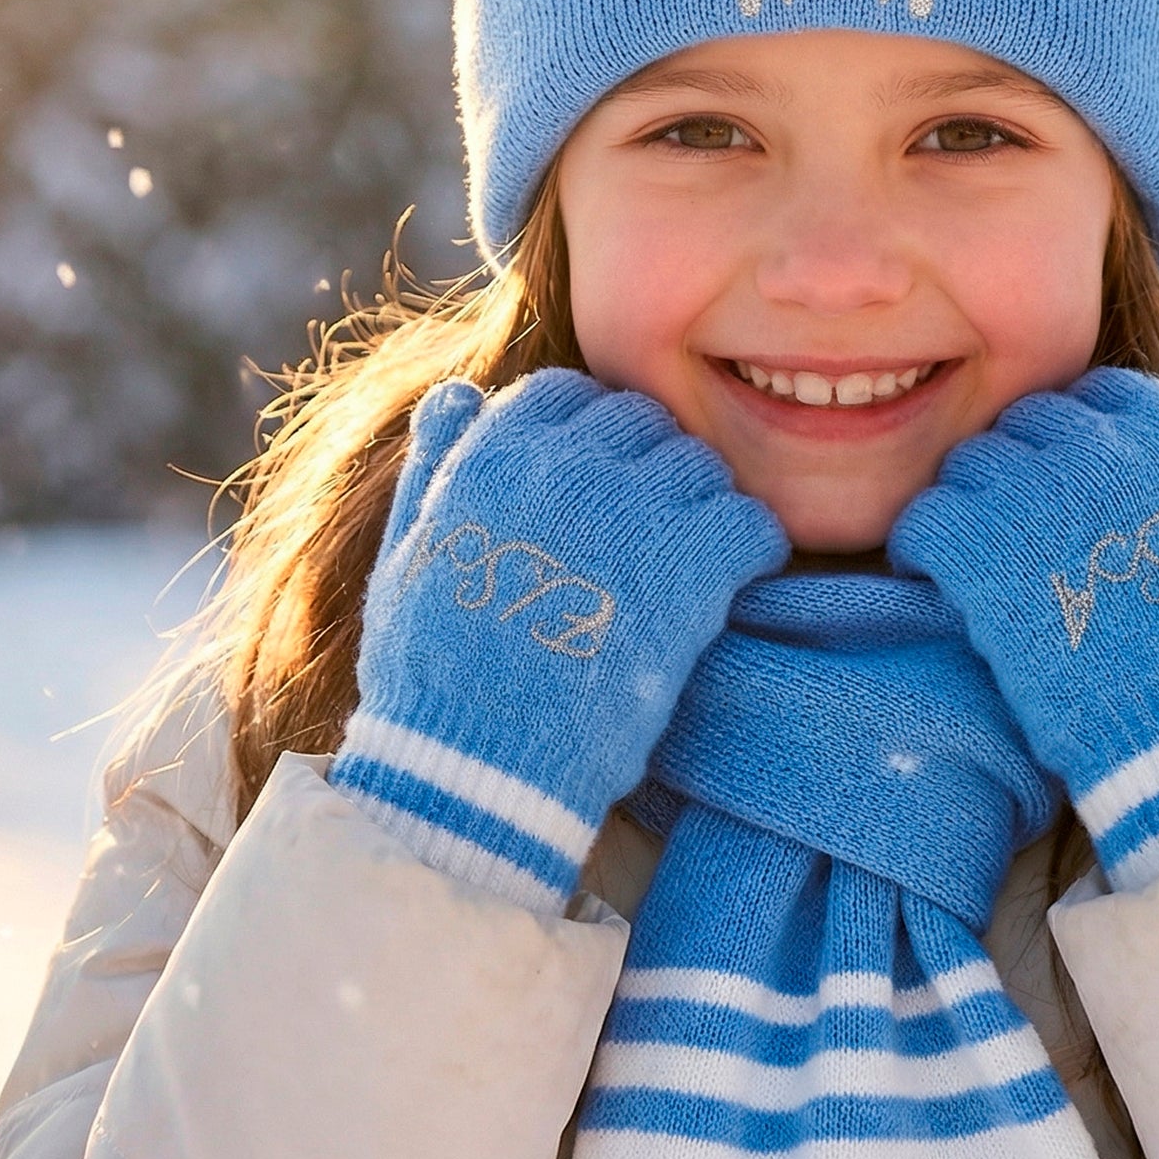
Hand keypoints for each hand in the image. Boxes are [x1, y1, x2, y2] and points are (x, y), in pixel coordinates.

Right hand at [334, 368, 788, 908]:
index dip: (588, 437)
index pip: (569, 397)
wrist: (477, 765)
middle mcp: (566, 464)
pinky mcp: (688, 568)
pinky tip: (732, 582)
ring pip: (702, 466)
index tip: (598, 482)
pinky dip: (751, 548)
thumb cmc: (431, 672)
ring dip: (701, 505)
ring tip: (690, 559)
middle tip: (651, 527)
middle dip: (649, 467)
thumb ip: (435, 464)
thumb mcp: (406, 552)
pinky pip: (751, 524)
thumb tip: (458, 394)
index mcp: (493, 453)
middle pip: (643, 423)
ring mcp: (632, 512)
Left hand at [888, 367, 1158, 889]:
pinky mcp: (982, 556)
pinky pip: (924, 518)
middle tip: (1017, 529)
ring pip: (969, 464)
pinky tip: (932, 578)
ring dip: (969, 503)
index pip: (1099, 397)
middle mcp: (1100, 451)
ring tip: (976, 558)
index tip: (1073, 488)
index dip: (1081, 440)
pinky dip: (919, 546)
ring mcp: (1036, 499)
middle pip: (1027, 423)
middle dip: (1021, 468)